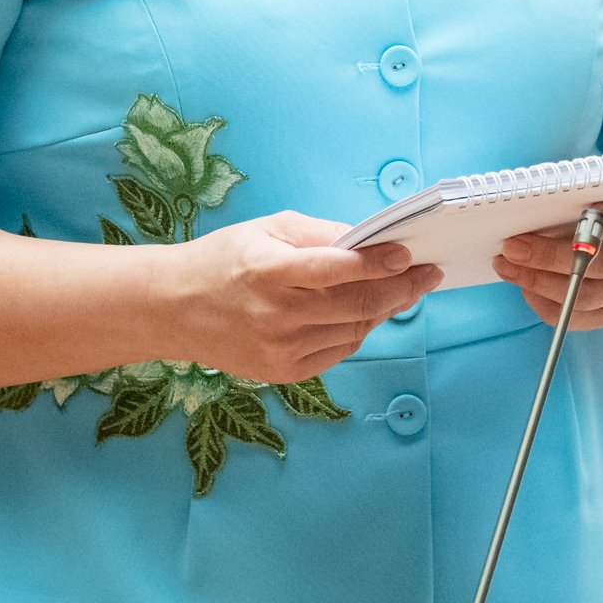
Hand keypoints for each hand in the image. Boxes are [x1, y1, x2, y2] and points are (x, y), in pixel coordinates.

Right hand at [158, 211, 440, 384]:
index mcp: (268, 271)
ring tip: (404, 289)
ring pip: (354, 330)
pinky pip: (338, 351)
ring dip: (385, 309)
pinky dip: (359, 330)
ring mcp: (280, 349)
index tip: (408, 254)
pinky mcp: (284, 372)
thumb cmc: (223, 259)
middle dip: (401, 288)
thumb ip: (320, 234)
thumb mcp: (267, 230)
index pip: (336, 269)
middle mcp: (275, 315)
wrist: (173, 309)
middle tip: (428, 274)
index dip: (378, 263)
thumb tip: (370, 240)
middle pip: (356, 304)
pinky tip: (368, 313)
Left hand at [492, 197, 602, 330]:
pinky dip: (544, 304)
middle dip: (551, 256)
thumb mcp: (586, 195)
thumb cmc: (587, 211)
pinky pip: (576, 318)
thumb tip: (524, 200)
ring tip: (507, 266)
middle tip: (513, 247)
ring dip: (539, 282)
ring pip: (588, 296)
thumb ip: (567, 196)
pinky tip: (524, 286)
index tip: (587, 207)